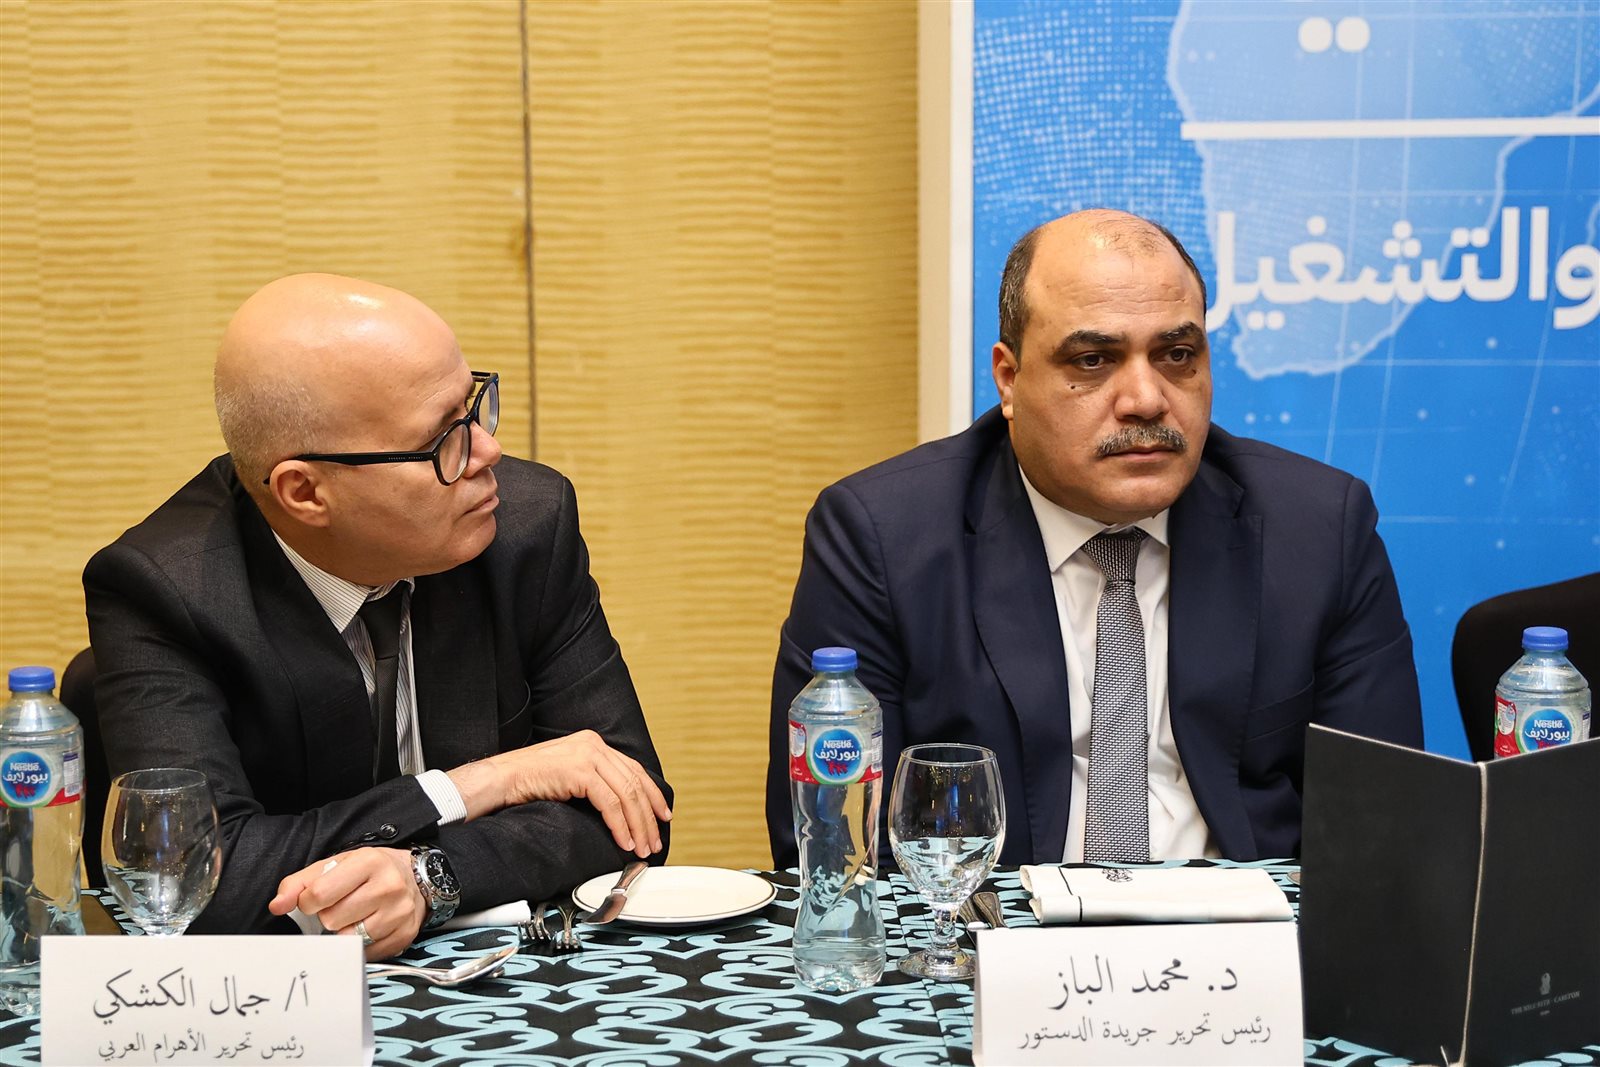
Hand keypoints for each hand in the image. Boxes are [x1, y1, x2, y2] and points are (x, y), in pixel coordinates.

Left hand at [267, 848, 424, 959]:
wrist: (418, 877)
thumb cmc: (369, 871)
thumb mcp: (336, 865)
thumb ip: (300, 883)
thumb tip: (276, 906)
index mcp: (368, 863)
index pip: (319, 894)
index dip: (308, 902)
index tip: (314, 900)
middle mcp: (388, 887)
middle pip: (332, 920)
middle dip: (328, 916)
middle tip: (341, 906)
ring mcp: (399, 913)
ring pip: (348, 939)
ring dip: (344, 931)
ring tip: (354, 916)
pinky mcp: (404, 935)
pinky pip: (365, 953)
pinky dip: (360, 944)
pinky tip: (367, 927)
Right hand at [450, 729, 671, 857]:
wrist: (501, 779)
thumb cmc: (529, 782)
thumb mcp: (569, 775)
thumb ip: (593, 780)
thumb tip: (620, 806)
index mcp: (593, 743)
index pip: (633, 769)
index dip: (652, 795)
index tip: (662, 816)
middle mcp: (594, 744)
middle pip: (634, 782)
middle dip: (648, 816)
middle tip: (654, 840)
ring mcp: (587, 755)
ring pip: (626, 794)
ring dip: (638, 825)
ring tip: (642, 848)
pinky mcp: (579, 771)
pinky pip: (610, 803)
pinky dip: (620, 825)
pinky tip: (624, 841)